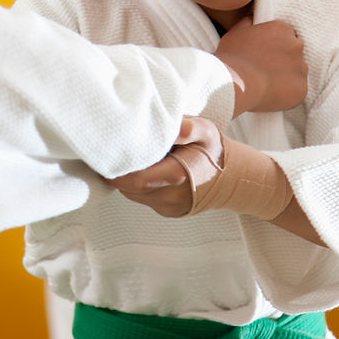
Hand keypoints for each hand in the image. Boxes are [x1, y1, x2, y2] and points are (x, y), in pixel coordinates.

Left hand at [105, 117, 221, 216]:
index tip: (107, 154)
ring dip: (126, 178)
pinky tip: (142, 169)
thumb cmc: (213, 150)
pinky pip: (142, 198)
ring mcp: (169, 207)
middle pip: (130, 188)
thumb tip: (174, 127)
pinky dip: (136, 185)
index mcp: (179, 176)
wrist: (231, 177)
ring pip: (133, 194)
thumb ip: (189, 127)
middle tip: (108, 153)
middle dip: (116, 172)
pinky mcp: (167, 211)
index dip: (117, 170)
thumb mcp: (206, 131)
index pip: (137, 180)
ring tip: (127, 158)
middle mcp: (172, 197)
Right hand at [213, 16, 307, 116]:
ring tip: (265, 85)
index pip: (285, 35)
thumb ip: (249, 22)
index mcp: (282, 29)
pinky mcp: (302, 88)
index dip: (274, 46)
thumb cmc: (232, 57)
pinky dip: (286, 94)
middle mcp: (297, 45)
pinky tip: (270, 95)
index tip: (265, 55)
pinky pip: (297, 91)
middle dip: (283, 61)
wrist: (235, 83)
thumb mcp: (236, 32)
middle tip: (264, 70)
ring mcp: (301, 67)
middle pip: (293, 53)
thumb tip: (253, 14)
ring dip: (285, 77)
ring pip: (297, 72)